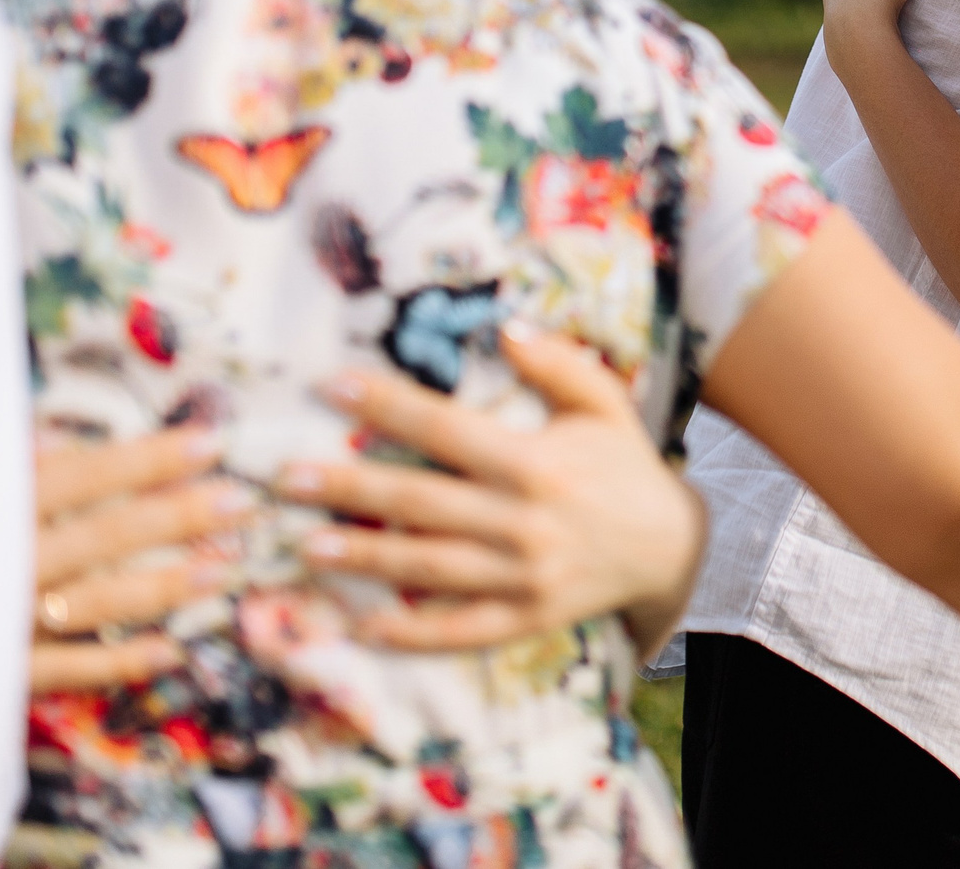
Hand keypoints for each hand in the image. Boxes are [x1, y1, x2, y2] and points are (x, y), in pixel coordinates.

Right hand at [30, 427, 249, 692]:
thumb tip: (64, 436)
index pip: (88, 475)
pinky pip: (68, 670)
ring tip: (225, 569)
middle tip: (241, 502)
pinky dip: (120, 663)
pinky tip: (172, 652)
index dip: (152, 458)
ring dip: (167, 586)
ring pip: (98, 602)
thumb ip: (6, 462)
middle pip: (107, 535)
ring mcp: (2, 619)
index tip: (212, 440)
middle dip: (179, 516)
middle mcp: (4, 560)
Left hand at [277, 324, 704, 660]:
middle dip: (351, 488)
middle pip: (421, 503)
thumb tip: (503, 327)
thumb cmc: (624, 464)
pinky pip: (460, 630)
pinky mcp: (525, 619)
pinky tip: (362, 625)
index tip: (332, 387)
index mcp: (536, 462)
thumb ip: (557, 362)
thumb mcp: (604, 402)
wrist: (671, 547)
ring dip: (364, 558)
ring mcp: (523, 576)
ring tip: (306, 545)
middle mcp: (524, 521)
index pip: (445, 430)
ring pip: (429, 568)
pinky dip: (412, 632)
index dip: (386, 406)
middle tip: (287, 479)